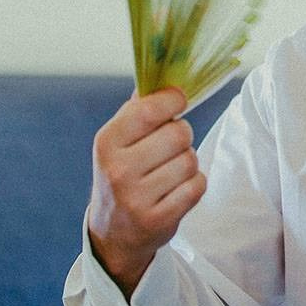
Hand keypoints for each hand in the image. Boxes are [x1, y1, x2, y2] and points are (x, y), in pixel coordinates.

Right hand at [87, 88, 206, 297]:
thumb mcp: (118, 141)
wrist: (113, 233)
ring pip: (191, 160)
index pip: (150, 109)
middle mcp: (118, 170)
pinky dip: (194, 185)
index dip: (173, 100)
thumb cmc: (122, 173)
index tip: (178, 101)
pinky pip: (198, 186)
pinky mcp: (158, 220)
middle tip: (169, 146)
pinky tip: (176, 190)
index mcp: (107, 142)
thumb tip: (163, 72)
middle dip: (182, 136)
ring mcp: (137, 198)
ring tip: (169, 172)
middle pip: (179, 134)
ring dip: (188, 163)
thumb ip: (139, 108)